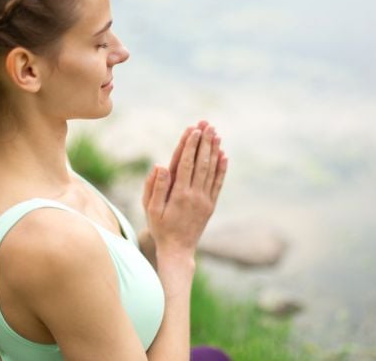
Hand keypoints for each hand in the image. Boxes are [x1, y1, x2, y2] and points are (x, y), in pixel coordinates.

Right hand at [142, 123, 227, 255]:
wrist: (178, 250)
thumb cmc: (160, 228)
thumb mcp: (151, 210)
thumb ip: (155, 187)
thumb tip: (160, 165)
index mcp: (179, 194)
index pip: (185, 163)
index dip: (190, 145)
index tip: (194, 130)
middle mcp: (194, 195)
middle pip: (201, 163)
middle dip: (204, 142)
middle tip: (208, 125)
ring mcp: (205, 200)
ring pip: (211, 170)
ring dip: (214, 151)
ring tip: (216, 134)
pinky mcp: (211, 205)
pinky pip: (218, 183)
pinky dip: (222, 169)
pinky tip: (224, 155)